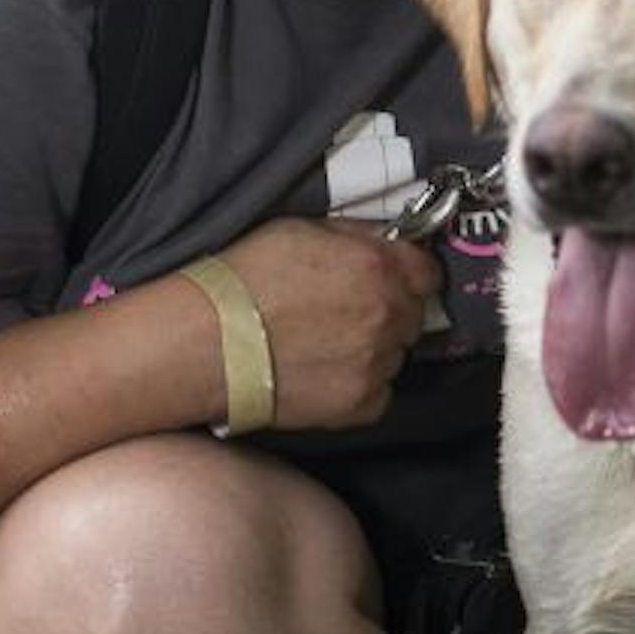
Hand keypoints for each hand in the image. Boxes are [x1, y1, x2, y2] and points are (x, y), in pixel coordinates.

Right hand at [215, 218, 439, 430]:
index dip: (409, 275)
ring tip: (326, 347)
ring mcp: (377, 362)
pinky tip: (324, 375)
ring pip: (396, 355)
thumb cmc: (243, 280)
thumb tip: (386, 240)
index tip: (394, 280)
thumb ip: (355, 236)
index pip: (428, 272)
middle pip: (413, 315)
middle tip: (346, 315)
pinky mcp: (360, 404)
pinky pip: (379, 394)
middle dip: (389, 312)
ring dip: (374, 350)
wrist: (207, 341)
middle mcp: (387, 314)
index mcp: (377, 266)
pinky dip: (361, 387)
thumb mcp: (300, 229)